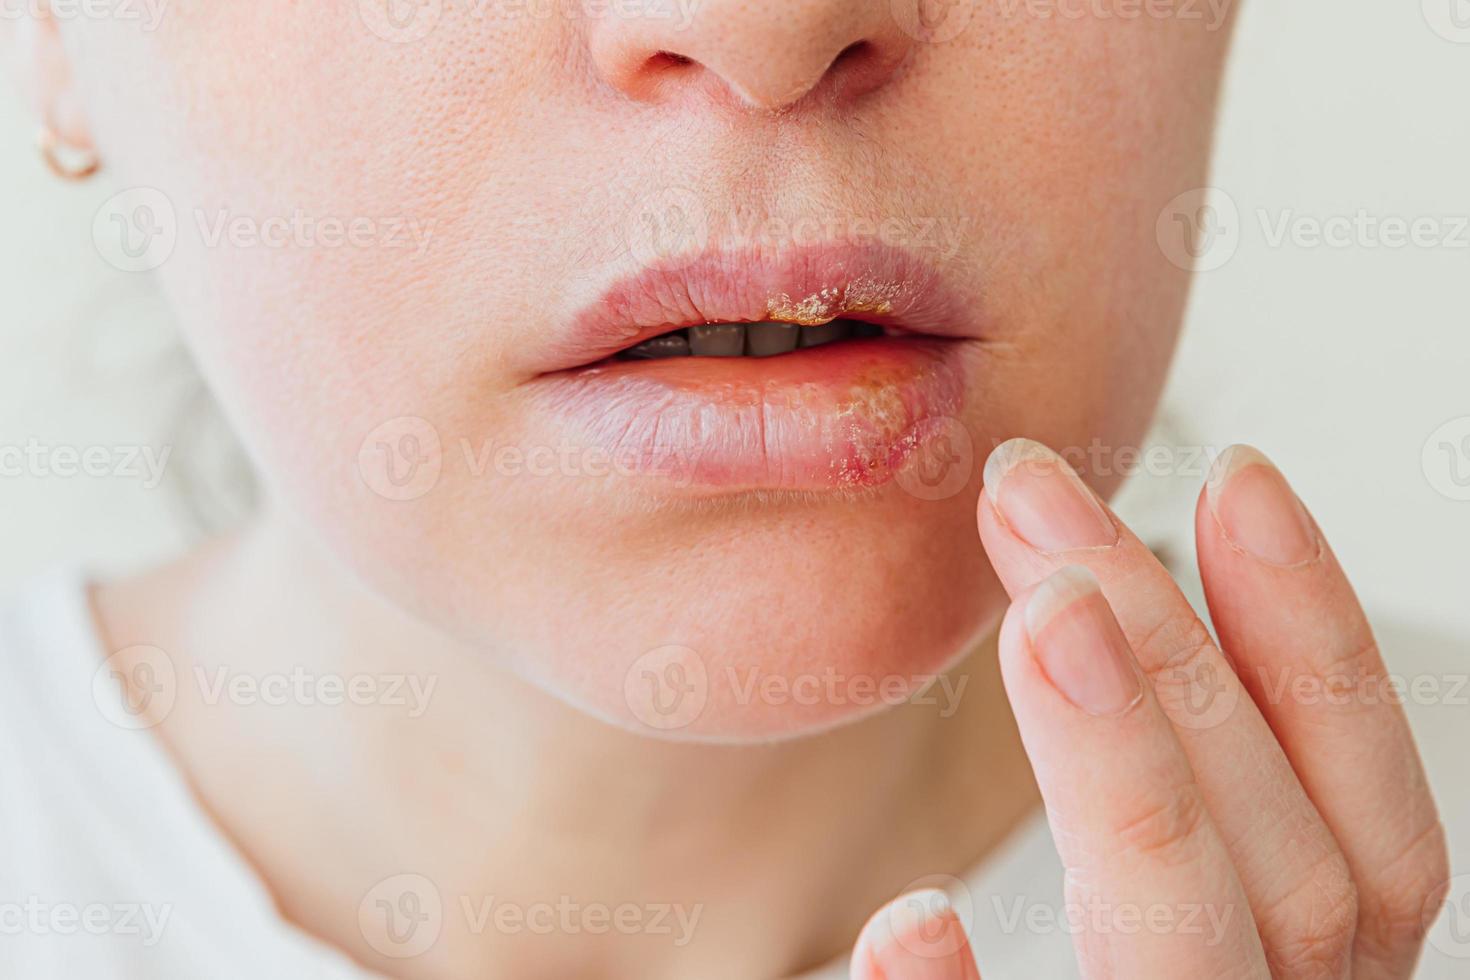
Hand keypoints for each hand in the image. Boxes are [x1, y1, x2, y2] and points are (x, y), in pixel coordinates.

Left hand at [850, 440, 1448, 978]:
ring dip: (1119, 772)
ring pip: (1187, 937)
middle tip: (1033, 490)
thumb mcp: (1189, 924)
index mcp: (1316, 972)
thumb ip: (1184, 802)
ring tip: (1042, 616)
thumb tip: (1078, 600)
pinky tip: (909, 919)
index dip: (1319, 638)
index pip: (1367, 814)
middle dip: (1173, 648)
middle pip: (1281, 853)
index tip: (1235, 475)